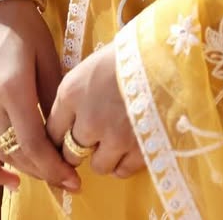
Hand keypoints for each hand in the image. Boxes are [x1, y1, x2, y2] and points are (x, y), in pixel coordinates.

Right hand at [0, 0, 80, 194]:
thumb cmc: (24, 25)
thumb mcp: (46, 55)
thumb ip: (53, 97)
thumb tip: (66, 135)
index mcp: (11, 86)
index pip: (34, 143)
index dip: (54, 166)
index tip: (74, 179)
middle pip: (16, 153)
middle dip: (44, 172)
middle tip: (68, 182)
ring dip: (24, 169)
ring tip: (49, 177)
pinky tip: (11, 180)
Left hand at [46, 41, 143, 179]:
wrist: (171, 53)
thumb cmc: (131, 52)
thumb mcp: (94, 65)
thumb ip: (78, 95)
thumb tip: (71, 120)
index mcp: (71, 92)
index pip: (51, 131)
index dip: (60, 136)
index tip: (69, 136)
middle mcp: (87, 119)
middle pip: (70, 153)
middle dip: (82, 148)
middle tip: (97, 136)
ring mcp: (113, 137)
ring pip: (98, 165)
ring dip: (106, 156)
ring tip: (119, 137)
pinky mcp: (138, 148)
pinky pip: (123, 170)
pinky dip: (126, 162)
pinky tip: (134, 143)